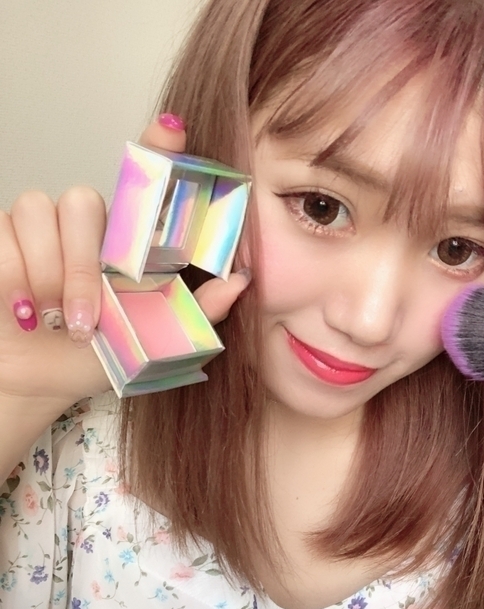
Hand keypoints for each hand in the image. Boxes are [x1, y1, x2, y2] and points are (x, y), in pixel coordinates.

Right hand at [0, 118, 249, 412]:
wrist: (39, 384)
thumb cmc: (95, 357)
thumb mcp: (151, 342)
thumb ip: (193, 312)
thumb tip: (241, 281)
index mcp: (124, 244)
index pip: (141, 184)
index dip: (156, 150)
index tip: (173, 131)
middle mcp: (83, 226)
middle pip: (81, 201)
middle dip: (81, 267)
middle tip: (85, 320)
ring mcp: (38, 229)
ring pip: (36, 211)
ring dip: (45, 277)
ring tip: (55, 322)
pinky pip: (2, 236)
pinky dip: (12, 278)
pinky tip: (23, 313)